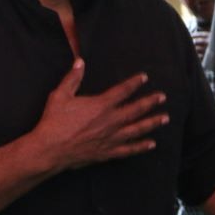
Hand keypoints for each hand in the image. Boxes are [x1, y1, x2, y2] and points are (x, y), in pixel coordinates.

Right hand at [31, 59, 168, 170]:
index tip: (144, 77)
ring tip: (165, 118)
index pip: (123, 91)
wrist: (50, 149)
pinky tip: (152, 144)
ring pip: (137, 129)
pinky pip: (129, 149)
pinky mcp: (107, 152)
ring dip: (152, 123)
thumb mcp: (60, 95)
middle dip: (151, 102)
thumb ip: (72, 78)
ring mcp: (111, 138)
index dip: (134, 83)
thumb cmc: (54, 122)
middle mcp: (110, 121)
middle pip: (136, 109)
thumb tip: (80, 61)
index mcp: (101, 105)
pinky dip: (141, 147)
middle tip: (163, 97)